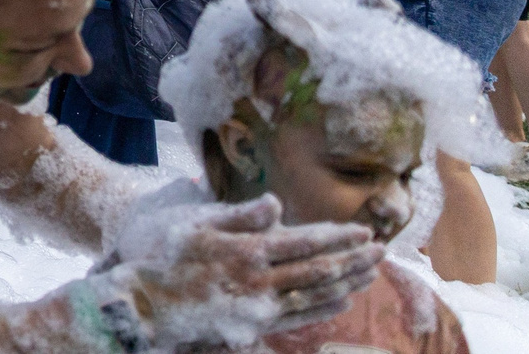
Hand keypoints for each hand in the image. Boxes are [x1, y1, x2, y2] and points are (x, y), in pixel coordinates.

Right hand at [125, 198, 379, 339]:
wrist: (146, 302)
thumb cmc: (166, 255)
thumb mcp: (196, 225)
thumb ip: (240, 216)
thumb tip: (276, 202)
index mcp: (247, 251)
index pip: (305, 242)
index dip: (338, 236)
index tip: (364, 231)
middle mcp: (259, 281)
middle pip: (317, 270)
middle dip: (353, 259)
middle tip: (382, 251)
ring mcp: (259, 308)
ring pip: (314, 295)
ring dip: (346, 283)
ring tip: (371, 273)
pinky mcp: (255, 326)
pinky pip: (299, 317)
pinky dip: (325, 308)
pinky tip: (343, 300)